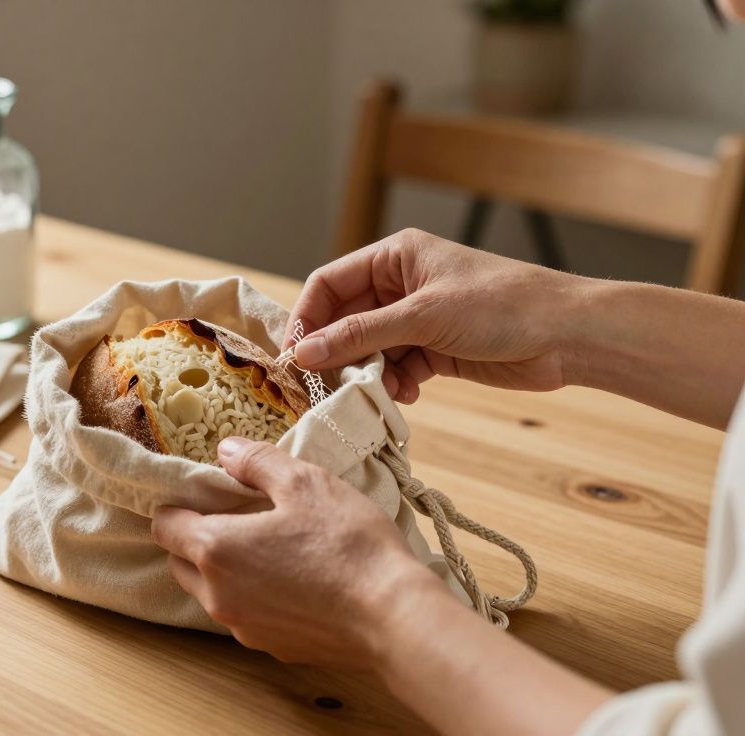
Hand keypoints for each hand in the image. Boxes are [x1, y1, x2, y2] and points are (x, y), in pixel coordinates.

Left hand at [151, 436, 444, 668]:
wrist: (394, 617)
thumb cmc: (348, 544)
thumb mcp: (304, 482)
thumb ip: (256, 462)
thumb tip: (226, 451)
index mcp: (215, 549)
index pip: (164, 526)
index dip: (179, 505)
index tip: (205, 494)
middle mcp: (217, 595)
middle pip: (181, 562)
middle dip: (196, 539)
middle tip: (237, 516)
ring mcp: (243, 627)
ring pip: (210, 593)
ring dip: (223, 570)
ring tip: (268, 546)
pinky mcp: (272, 648)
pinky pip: (245, 616)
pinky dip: (253, 596)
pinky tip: (292, 579)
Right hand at [283, 229, 585, 403]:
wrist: (569, 335)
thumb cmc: (502, 306)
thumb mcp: (423, 317)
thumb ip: (359, 336)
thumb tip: (302, 354)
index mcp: (395, 257)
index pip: (329, 284)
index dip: (306, 319)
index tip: (294, 357)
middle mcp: (401, 285)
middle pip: (344, 321)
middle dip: (336, 354)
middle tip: (326, 387)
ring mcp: (417, 319)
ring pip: (368, 350)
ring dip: (367, 375)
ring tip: (378, 393)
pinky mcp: (434, 349)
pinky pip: (395, 368)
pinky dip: (394, 384)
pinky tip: (409, 394)